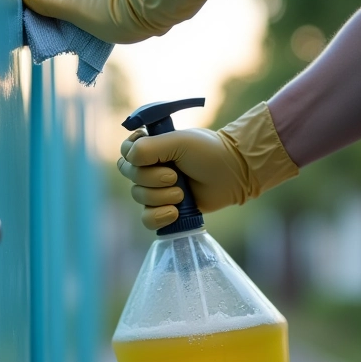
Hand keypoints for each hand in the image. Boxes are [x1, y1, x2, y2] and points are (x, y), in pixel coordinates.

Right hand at [117, 103, 298, 229]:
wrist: (234, 174)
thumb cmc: (209, 152)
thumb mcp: (179, 142)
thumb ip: (149, 148)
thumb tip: (130, 160)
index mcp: (152, 147)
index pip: (126, 151)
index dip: (135, 157)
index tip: (155, 156)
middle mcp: (150, 168)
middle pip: (130, 175)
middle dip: (151, 179)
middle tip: (175, 176)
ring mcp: (157, 189)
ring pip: (139, 197)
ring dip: (160, 196)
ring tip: (183, 194)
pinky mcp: (165, 209)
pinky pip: (147, 219)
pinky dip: (158, 217)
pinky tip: (175, 212)